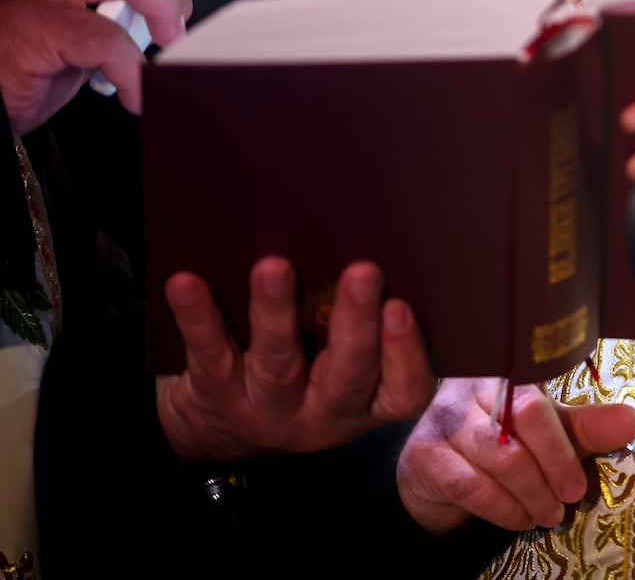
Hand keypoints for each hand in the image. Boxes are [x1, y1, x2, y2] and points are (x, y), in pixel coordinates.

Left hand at [155, 256, 433, 463]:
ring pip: (276, 363)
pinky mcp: (214, 396)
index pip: (404, 391)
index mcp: (365, 402)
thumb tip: (373, 245)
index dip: (405, 354)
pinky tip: (187, 282)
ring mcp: (267, 409)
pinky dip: (199, 317)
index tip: (400, 306)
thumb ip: (361, 325)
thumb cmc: (299, 376)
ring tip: (273, 267)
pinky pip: (209, 355)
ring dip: (276, 313)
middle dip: (355, 324)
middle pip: (346, 376)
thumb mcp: (339, 368)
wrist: (215, 431)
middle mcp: (322, 413)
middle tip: (362, 273)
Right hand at [397, 378, 634, 533]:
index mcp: (508, 370)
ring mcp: (445, 418)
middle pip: (522, 420)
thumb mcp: (547, 432)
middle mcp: (473, 386)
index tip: (579, 479)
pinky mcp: (426, 455)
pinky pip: (472, 486)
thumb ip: (584, 427)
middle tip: (571, 497)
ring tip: (550, 513)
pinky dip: (504, 509)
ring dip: (532, 493)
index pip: (541, 395)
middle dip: (554, 467)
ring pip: (500, 456)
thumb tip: (631, 423)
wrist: (436, 474)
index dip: (564, 440)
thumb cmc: (501, 444)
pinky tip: (520, 518)